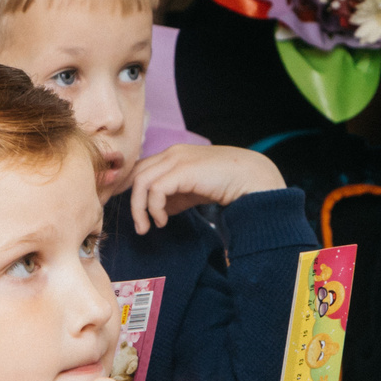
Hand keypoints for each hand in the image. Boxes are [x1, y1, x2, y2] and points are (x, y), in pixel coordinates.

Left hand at [123, 144, 284, 232]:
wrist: (251, 177)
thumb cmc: (225, 184)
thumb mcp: (193, 190)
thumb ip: (175, 197)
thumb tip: (158, 212)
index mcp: (172, 155)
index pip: (139, 169)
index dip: (128, 190)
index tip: (131, 213)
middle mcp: (171, 153)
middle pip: (134, 174)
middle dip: (129, 201)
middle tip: (137, 225)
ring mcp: (176, 159)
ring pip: (141, 182)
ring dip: (139, 209)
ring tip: (147, 227)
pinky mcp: (183, 170)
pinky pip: (156, 189)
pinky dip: (154, 208)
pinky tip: (163, 221)